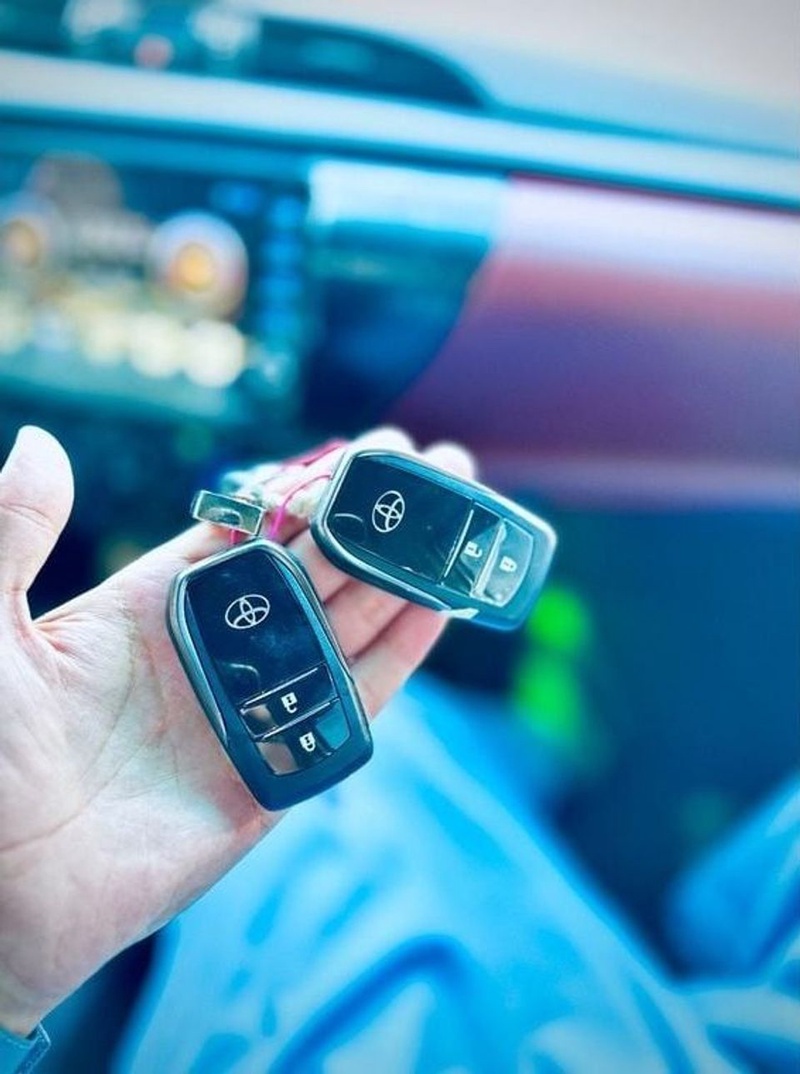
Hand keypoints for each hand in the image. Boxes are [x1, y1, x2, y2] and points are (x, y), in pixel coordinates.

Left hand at [0, 425, 472, 1034]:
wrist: (0, 896)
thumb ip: (14, 533)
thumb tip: (40, 442)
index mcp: (152, 605)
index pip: (254, 530)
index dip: (312, 488)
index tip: (369, 450)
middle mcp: (215, 649)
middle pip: (318, 566)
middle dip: (379, 519)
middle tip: (441, 467)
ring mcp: (251, 708)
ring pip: (347, 625)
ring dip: (404, 575)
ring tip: (461, 526)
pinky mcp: (275, 771)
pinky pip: (348, 704)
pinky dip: (398, 656)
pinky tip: (439, 608)